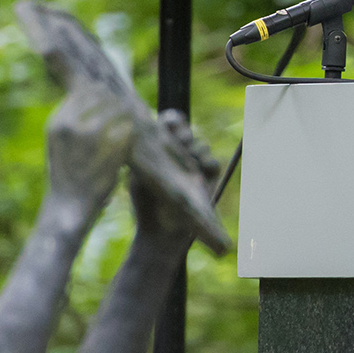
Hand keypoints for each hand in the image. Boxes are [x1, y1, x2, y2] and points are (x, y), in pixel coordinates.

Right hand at [44, 85, 132, 201]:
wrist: (68, 207)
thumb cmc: (67, 175)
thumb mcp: (59, 143)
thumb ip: (72, 120)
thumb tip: (93, 94)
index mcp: (58, 122)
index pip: (86, 91)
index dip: (103, 94)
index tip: (114, 100)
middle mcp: (72, 126)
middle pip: (105, 97)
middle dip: (120, 102)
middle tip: (133, 108)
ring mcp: (91, 138)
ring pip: (120, 110)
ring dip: (130, 114)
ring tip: (137, 121)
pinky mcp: (111, 151)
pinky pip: (130, 130)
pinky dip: (135, 132)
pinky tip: (136, 138)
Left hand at [129, 110, 220, 234]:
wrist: (161, 231)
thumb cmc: (145, 203)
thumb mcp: (139, 173)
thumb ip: (144, 151)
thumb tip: (144, 128)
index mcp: (160, 149)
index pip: (169, 126)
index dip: (172, 121)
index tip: (168, 124)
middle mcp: (178, 155)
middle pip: (186, 132)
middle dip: (184, 132)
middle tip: (181, 138)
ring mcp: (194, 167)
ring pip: (201, 146)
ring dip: (196, 148)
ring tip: (191, 154)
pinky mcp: (208, 179)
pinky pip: (213, 164)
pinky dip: (209, 163)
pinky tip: (203, 169)